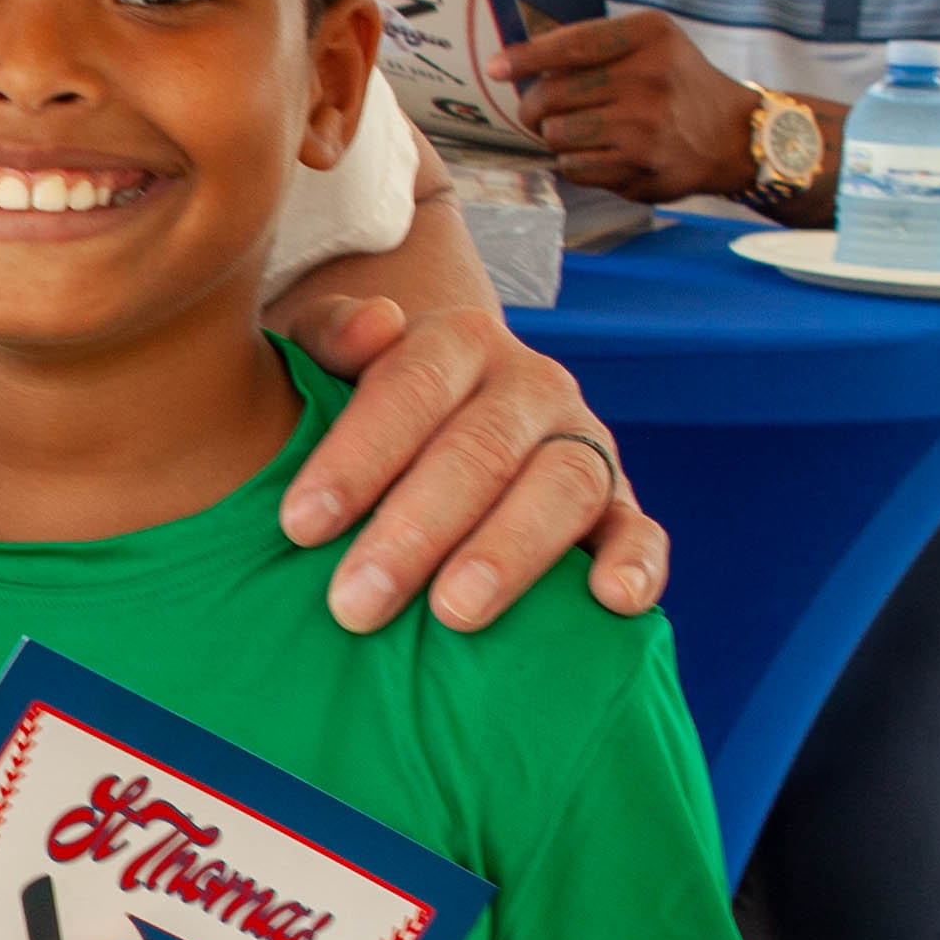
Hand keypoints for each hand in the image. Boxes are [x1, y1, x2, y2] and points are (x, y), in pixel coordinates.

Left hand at [274, 292, 663, 633]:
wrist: (441, 411)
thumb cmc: (357, 400)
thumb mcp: (327, 357)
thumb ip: (332, 334)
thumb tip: (375, 325)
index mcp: (457, 341)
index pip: (410, 388)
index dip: (356, 457)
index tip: (300, 525)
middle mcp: (531, 384)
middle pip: (480, 450)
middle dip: (415, 531)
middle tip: (356, 603)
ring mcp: (582, 441)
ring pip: (562, 486)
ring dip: (509, 552)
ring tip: (454, 614)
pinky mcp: (620, 502)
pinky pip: (638, 528)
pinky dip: (636, 563)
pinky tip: (613, 601)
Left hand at [505, 6, 759, 208]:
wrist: (732, 135)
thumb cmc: (677, 82)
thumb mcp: (651, 42)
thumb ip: (592, 44)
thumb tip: (518, 59)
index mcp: (649, 36)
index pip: (571, 46)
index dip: (526, 58)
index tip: (496, 68)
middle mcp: (649, 79)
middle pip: (553, 95)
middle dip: (532, 106)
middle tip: (535, 110)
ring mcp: (644, 128)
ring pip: (558, 134)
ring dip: (554, 135)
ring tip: (573, 130)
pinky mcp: (639, 168)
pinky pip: (574, 167)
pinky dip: (573, 161)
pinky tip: (595, 152)